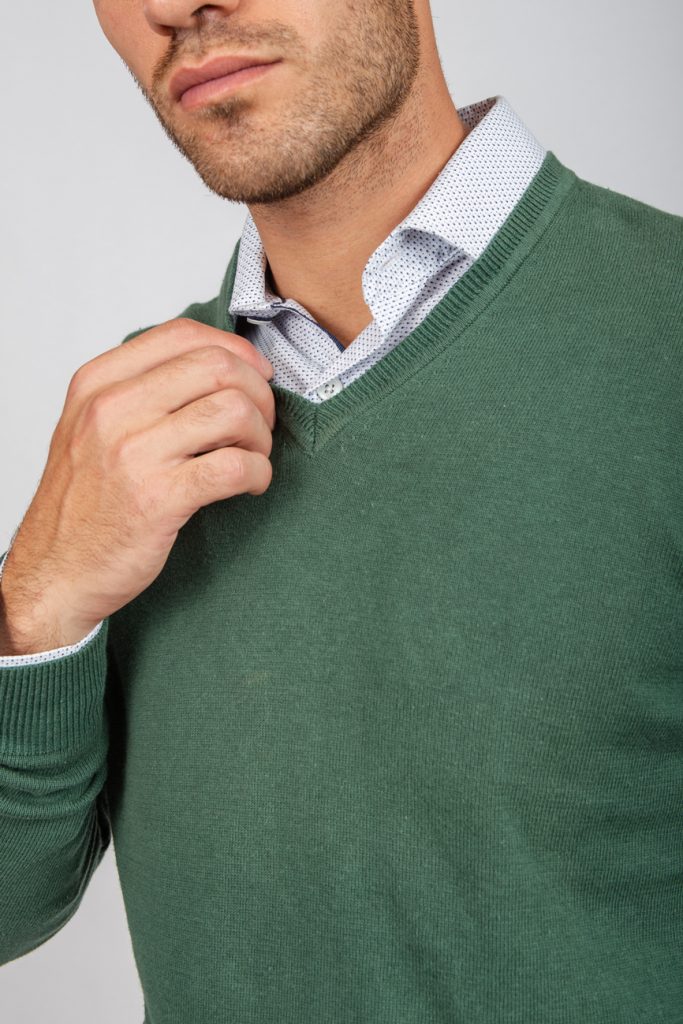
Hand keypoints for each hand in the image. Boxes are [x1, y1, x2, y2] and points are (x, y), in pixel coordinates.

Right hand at [0, 318, 275, 650]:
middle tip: (262, 422)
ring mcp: (134, 453)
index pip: (183, 335)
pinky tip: (251, 484)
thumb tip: (219, 366)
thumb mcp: (92, 427)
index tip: (256, 373)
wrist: (56, 571)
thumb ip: (142, 390)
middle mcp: (112, 410)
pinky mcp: (159, 499)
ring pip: (233, 411)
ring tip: (254, 456)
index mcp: (98, 383)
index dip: (236, 349)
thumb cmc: (83, 504)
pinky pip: (235, 466)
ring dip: (261, 435)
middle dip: (258, 393)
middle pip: (217, 366)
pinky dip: (259, 473)